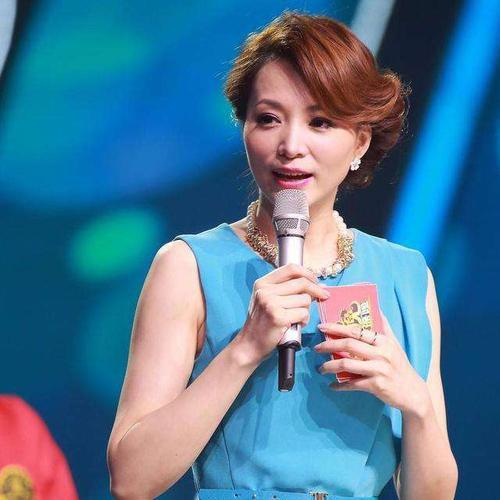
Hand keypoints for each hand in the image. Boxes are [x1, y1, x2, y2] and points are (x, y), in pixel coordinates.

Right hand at [234, 263, 329, 366]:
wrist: (250, 344)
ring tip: (297, 317)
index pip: (291, 268)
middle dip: (316, 290)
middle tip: (323, 295)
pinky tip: (296, 325)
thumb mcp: (267, 299)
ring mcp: (271, 304)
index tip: (316, 281)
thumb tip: (316, 283)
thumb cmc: (262, 322)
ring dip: (306, 310)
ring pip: (305, 300)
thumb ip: (286, 289)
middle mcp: (265, 291)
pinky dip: (304, 320)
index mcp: (262, 283)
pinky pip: (304, 313)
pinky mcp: (279, 318)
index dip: (307, 273)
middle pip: (301, 283)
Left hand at [314, 313, 428, 413]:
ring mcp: (378, 370)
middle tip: (316, 347)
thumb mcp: (394, 344)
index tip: (322, 327)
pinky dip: (340, 385)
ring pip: (347, 364)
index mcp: (383, 341)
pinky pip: (353, 384)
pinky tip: (332, 386)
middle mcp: (381, 353)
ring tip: (320, 368)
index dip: (336, 327)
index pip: (356, 330)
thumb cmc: (400, 365)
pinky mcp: (376, 386)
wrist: (413, 392)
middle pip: (349, 345)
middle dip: (329, 345)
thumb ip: (384, 326)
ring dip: (330, 366)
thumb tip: (376, 307)